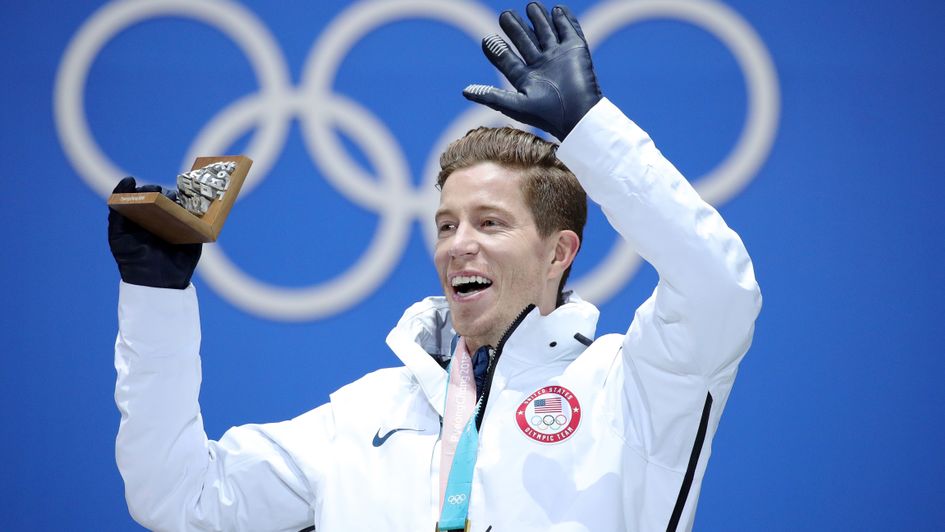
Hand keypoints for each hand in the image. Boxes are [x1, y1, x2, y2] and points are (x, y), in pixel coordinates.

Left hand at [108, 177, 201, 288]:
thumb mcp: (118, 235)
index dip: (144, 189)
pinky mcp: (194, 232)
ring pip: (182, 204)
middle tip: (158, 193)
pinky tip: (190, 206)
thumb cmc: (132, 260)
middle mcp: (161, 218)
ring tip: (171, 202)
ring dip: (178, 199)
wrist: (155, 283)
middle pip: (164, 197)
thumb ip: (116, 211)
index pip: (145, 196)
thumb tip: (128, 180)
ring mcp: (179, 224)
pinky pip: (198, 217)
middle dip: (160, 192)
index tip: (141, 187)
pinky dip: (197, 209)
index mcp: (143, 217)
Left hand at [463, 2, 601, 139]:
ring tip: (531, 6)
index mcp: (526, 79)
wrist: (577, 115)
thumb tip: (464, 91)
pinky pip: (569, 30)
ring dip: (538, 19)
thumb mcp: (515, 105)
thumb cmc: (545, 114)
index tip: (487, 39)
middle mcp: (542, 66)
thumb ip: (491, 96)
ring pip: (546, 32)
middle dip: (515, 28)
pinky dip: (565, 19)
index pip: (508, 59)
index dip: (497, 49)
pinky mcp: (576, 50)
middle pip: (525, 41)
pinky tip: (557, 9)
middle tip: (505, 15)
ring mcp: (559, 57)